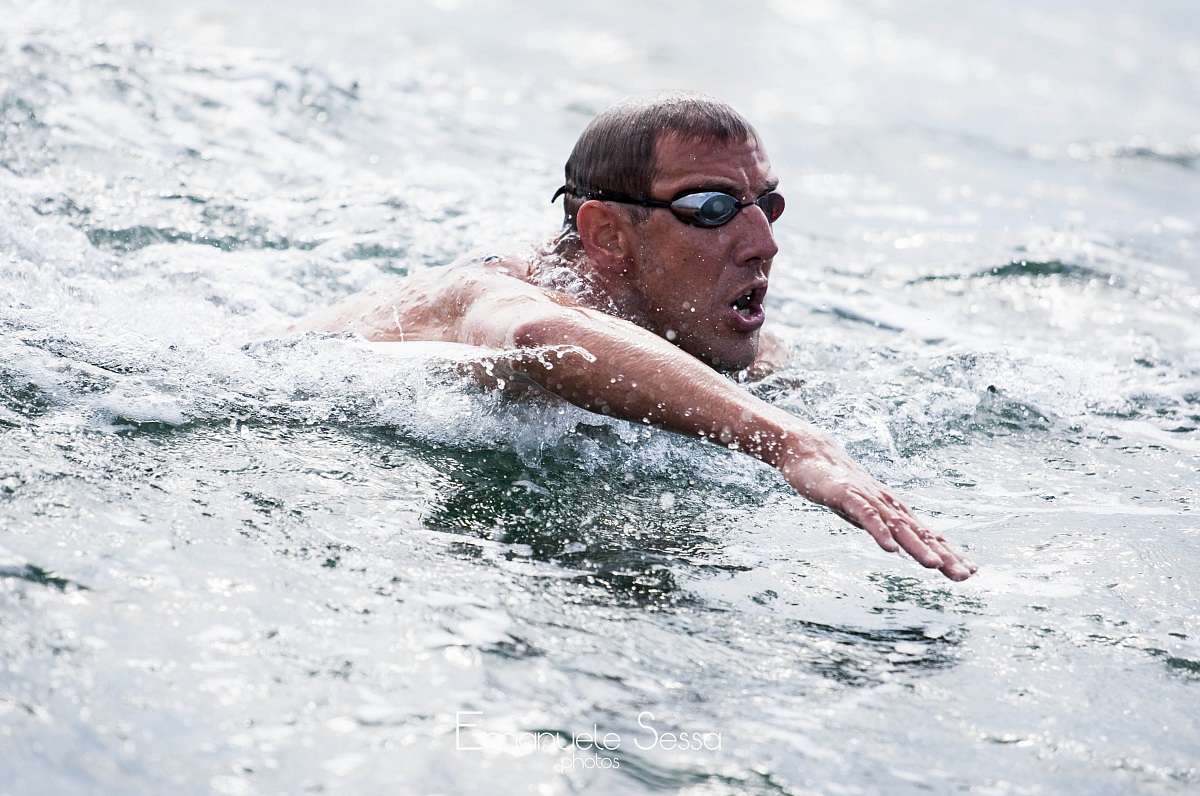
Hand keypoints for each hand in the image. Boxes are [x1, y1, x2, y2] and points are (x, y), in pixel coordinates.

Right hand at [779, 443, 977, 580]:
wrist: (810, 452)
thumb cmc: (836, 484)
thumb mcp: (862, 510)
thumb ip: (880, 526)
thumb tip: (895, 545)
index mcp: (893, 510)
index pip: (927, 534)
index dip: (948, 552)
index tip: (970, 570)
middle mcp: (888, 505)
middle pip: (920, 533)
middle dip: (944, 555)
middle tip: (965, 575)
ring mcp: (870, 500)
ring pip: (898, 527)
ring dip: (918, 547)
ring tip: (935, 566)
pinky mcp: (849, 496)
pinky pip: (867, 517)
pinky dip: (879, 532)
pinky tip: (889, 549)